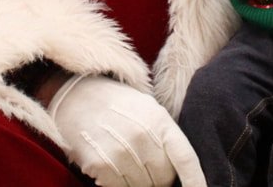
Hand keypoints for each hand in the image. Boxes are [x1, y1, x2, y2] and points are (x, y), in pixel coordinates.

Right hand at [48, 74, 204, 186]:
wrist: (76, 95)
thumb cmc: (117, 105)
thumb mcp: (148, 110)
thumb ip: (166, 137)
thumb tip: (180, 173)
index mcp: (158, 119)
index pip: (186, 158)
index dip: (197, 181)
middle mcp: (142, 136)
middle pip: (164, 178)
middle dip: (159, 178)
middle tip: (144, 163)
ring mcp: (120, 151)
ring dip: (138, 182)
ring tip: (126, 160)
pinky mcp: (100, 164)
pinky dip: (118, 183)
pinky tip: (111, 165)